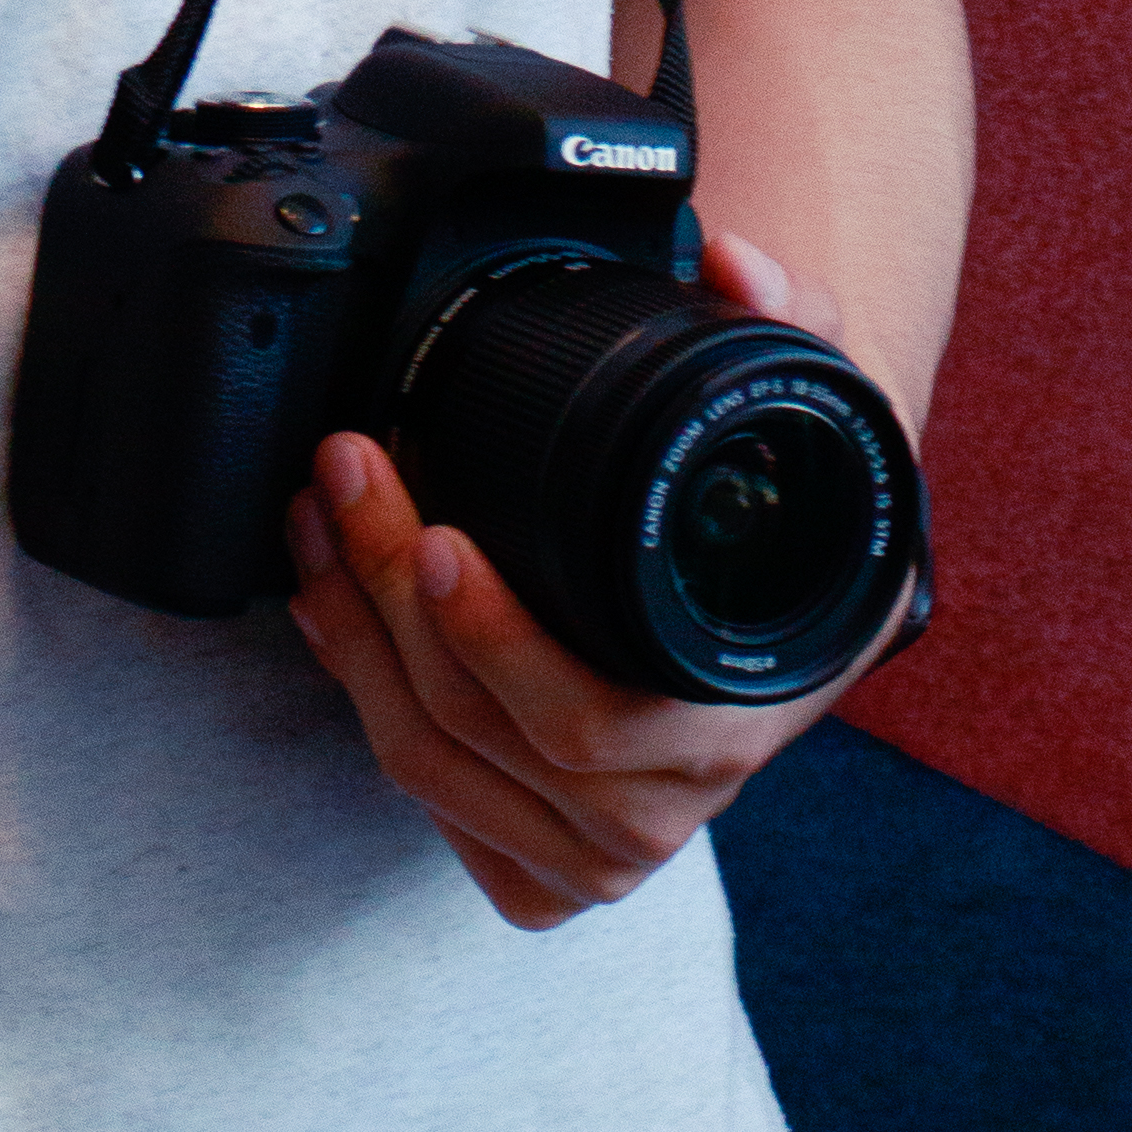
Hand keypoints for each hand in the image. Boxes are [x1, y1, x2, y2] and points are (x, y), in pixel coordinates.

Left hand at [282, 237, 896, 931]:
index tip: (434, 536)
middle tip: (347, 476)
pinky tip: (333, 609)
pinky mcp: (544, 868)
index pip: (593, 722)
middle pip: (480, 729)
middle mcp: (674, 802)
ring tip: (318, 521)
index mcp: (741, 712)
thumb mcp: (813, 418)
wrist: (798, 610)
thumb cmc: (790, 522)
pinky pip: (429, 796)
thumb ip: (786, 320)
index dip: (496, 639)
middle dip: (384, 593)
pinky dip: (363, 695)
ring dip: (349, 636)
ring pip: (432, 763)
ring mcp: (602, 850)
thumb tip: (735, 263)